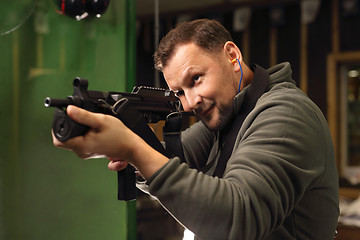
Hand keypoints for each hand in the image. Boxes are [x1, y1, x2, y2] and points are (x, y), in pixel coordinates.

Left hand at [52, 105, 169, 178]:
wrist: (131, 148)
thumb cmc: (120, 136)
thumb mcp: (101, 121)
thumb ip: (84, 116)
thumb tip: (69, 110)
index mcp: (82, 146)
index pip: (58, 140)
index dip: (57, 127)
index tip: (65, 118)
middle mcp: (82, 152)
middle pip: (64, 140)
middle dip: (68, 127)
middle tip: (78, 118)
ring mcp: (86, 153)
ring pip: (72, 140)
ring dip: (76, 130)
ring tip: (89, 124)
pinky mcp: (91, 152)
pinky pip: (80, 142)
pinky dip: (82, 134)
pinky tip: (92, 130)